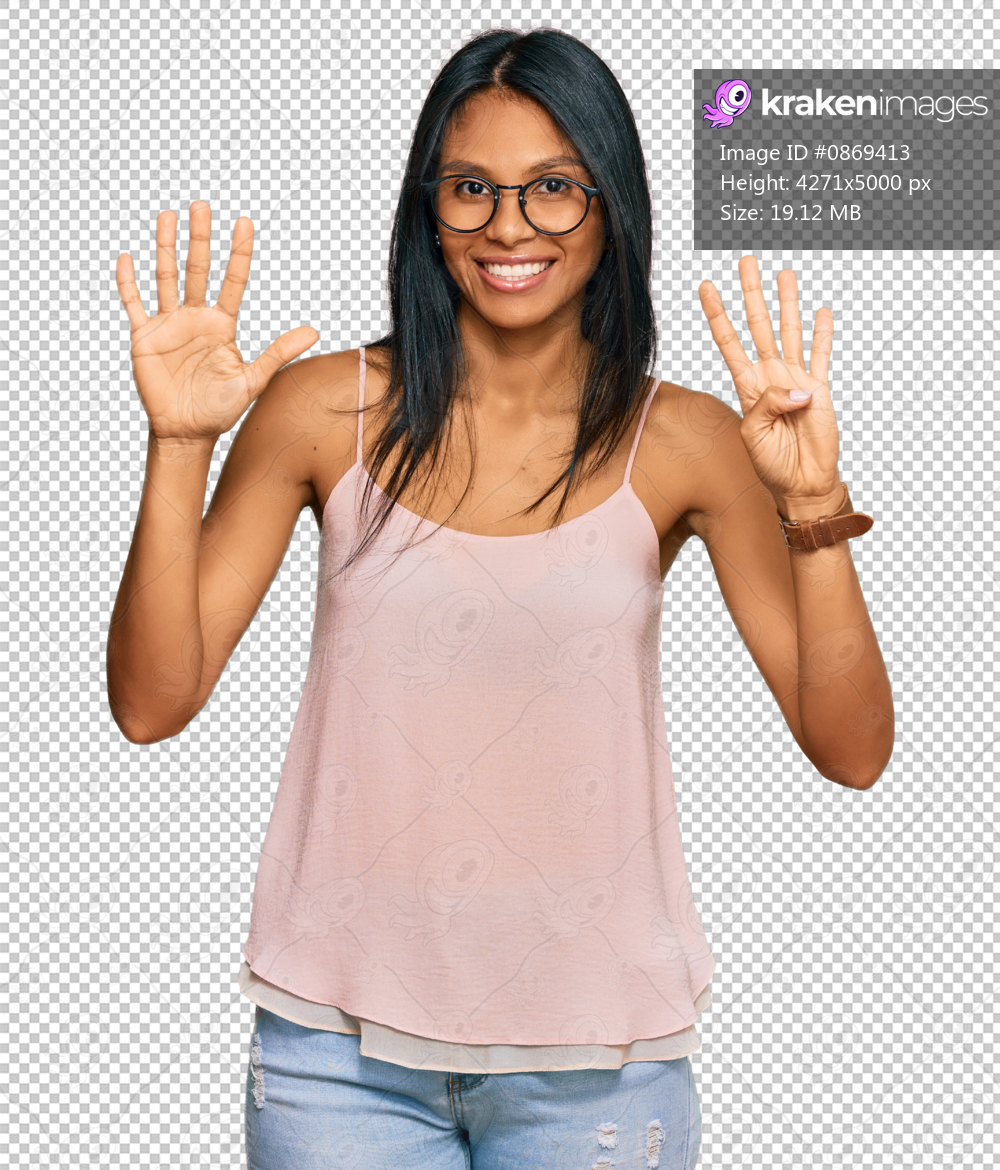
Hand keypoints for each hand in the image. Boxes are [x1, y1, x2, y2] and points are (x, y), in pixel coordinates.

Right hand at [115, 201, 318, 441]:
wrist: (188, 432)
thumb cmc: (221, 409)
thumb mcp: (253, 379)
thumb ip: (279, 352)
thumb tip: (314, 332)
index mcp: (222, 324)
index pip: (233, 281)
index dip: (238, 253)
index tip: (245, 222)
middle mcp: (196, 318)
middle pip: (198, 270)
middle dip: (200, 238)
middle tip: (202, 205)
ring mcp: (168, 324)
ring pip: (166, 277)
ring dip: (166, 247)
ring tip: (169, 216)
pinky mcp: (144, 337)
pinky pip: (135, 304)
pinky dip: (129, 282)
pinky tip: (128, 258)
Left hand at [698, 256, 841, 515]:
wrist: (801, 482)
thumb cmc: (771, 464)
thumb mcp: (753, 435)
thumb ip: (766, 405)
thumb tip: (794, 387)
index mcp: (747, 387)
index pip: (729, 342)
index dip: (718, 315)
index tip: (706, 287)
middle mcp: (770, 377)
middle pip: (758, 326)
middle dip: (751, 294)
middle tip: (747, 262)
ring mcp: (795, 380)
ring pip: (790, 331)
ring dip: (787, 303)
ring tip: (784, 274)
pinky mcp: (820, 389)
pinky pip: (821, 356)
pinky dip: (822, 335)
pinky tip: (821, 312)